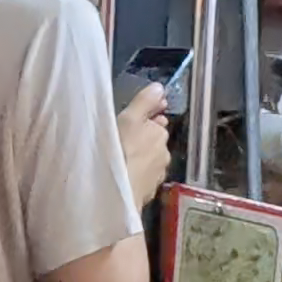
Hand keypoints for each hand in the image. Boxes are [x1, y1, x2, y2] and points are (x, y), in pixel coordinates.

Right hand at [119, 83, 171, 205]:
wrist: (117, 193)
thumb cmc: (120, 150)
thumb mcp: (129, 119)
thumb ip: (145, 102)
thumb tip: (160, 88)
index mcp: (160, 134)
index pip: (155, 124)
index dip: (143, 123)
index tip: (129, 124)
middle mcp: (164, 153)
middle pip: (152, 143)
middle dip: (141, 142)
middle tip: (119, 143)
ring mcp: (157, 175)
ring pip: (147, 161)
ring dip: (137, 160)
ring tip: (117, 162)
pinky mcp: (148, 192)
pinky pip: (141, 179)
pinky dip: (134, 176)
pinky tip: (120, 177)